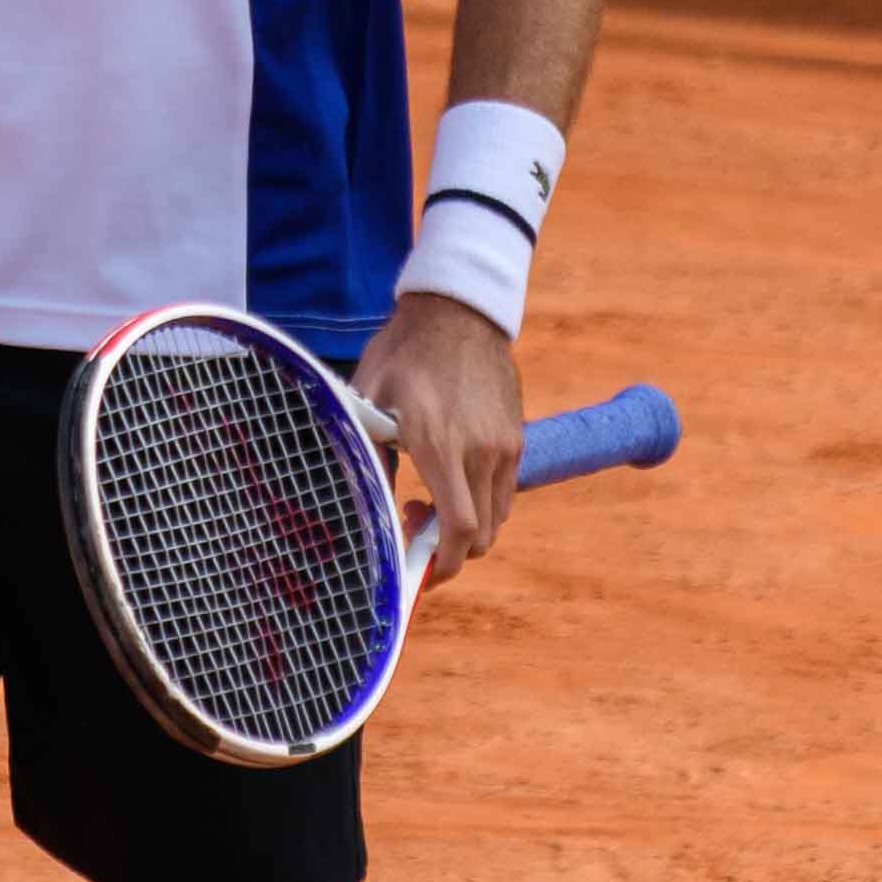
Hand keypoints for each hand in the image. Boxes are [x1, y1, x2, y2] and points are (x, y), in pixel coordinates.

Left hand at [349, 293, 521, 586]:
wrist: (457, 309)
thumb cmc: (403, 350)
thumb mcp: (370, 394)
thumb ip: (367, 449)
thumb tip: (365, 501)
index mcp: (441, 443)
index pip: (459, 530)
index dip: (443, 565)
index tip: (420, 571)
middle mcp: (481, 451)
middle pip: (481, 536)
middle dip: (448, 550)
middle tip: (414, 524)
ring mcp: (504, 445)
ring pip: (497, 518)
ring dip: (467, 527)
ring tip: (432, 498)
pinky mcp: (516, 437)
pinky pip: (506, 492)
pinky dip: (484, 504)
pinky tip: (455, 477)